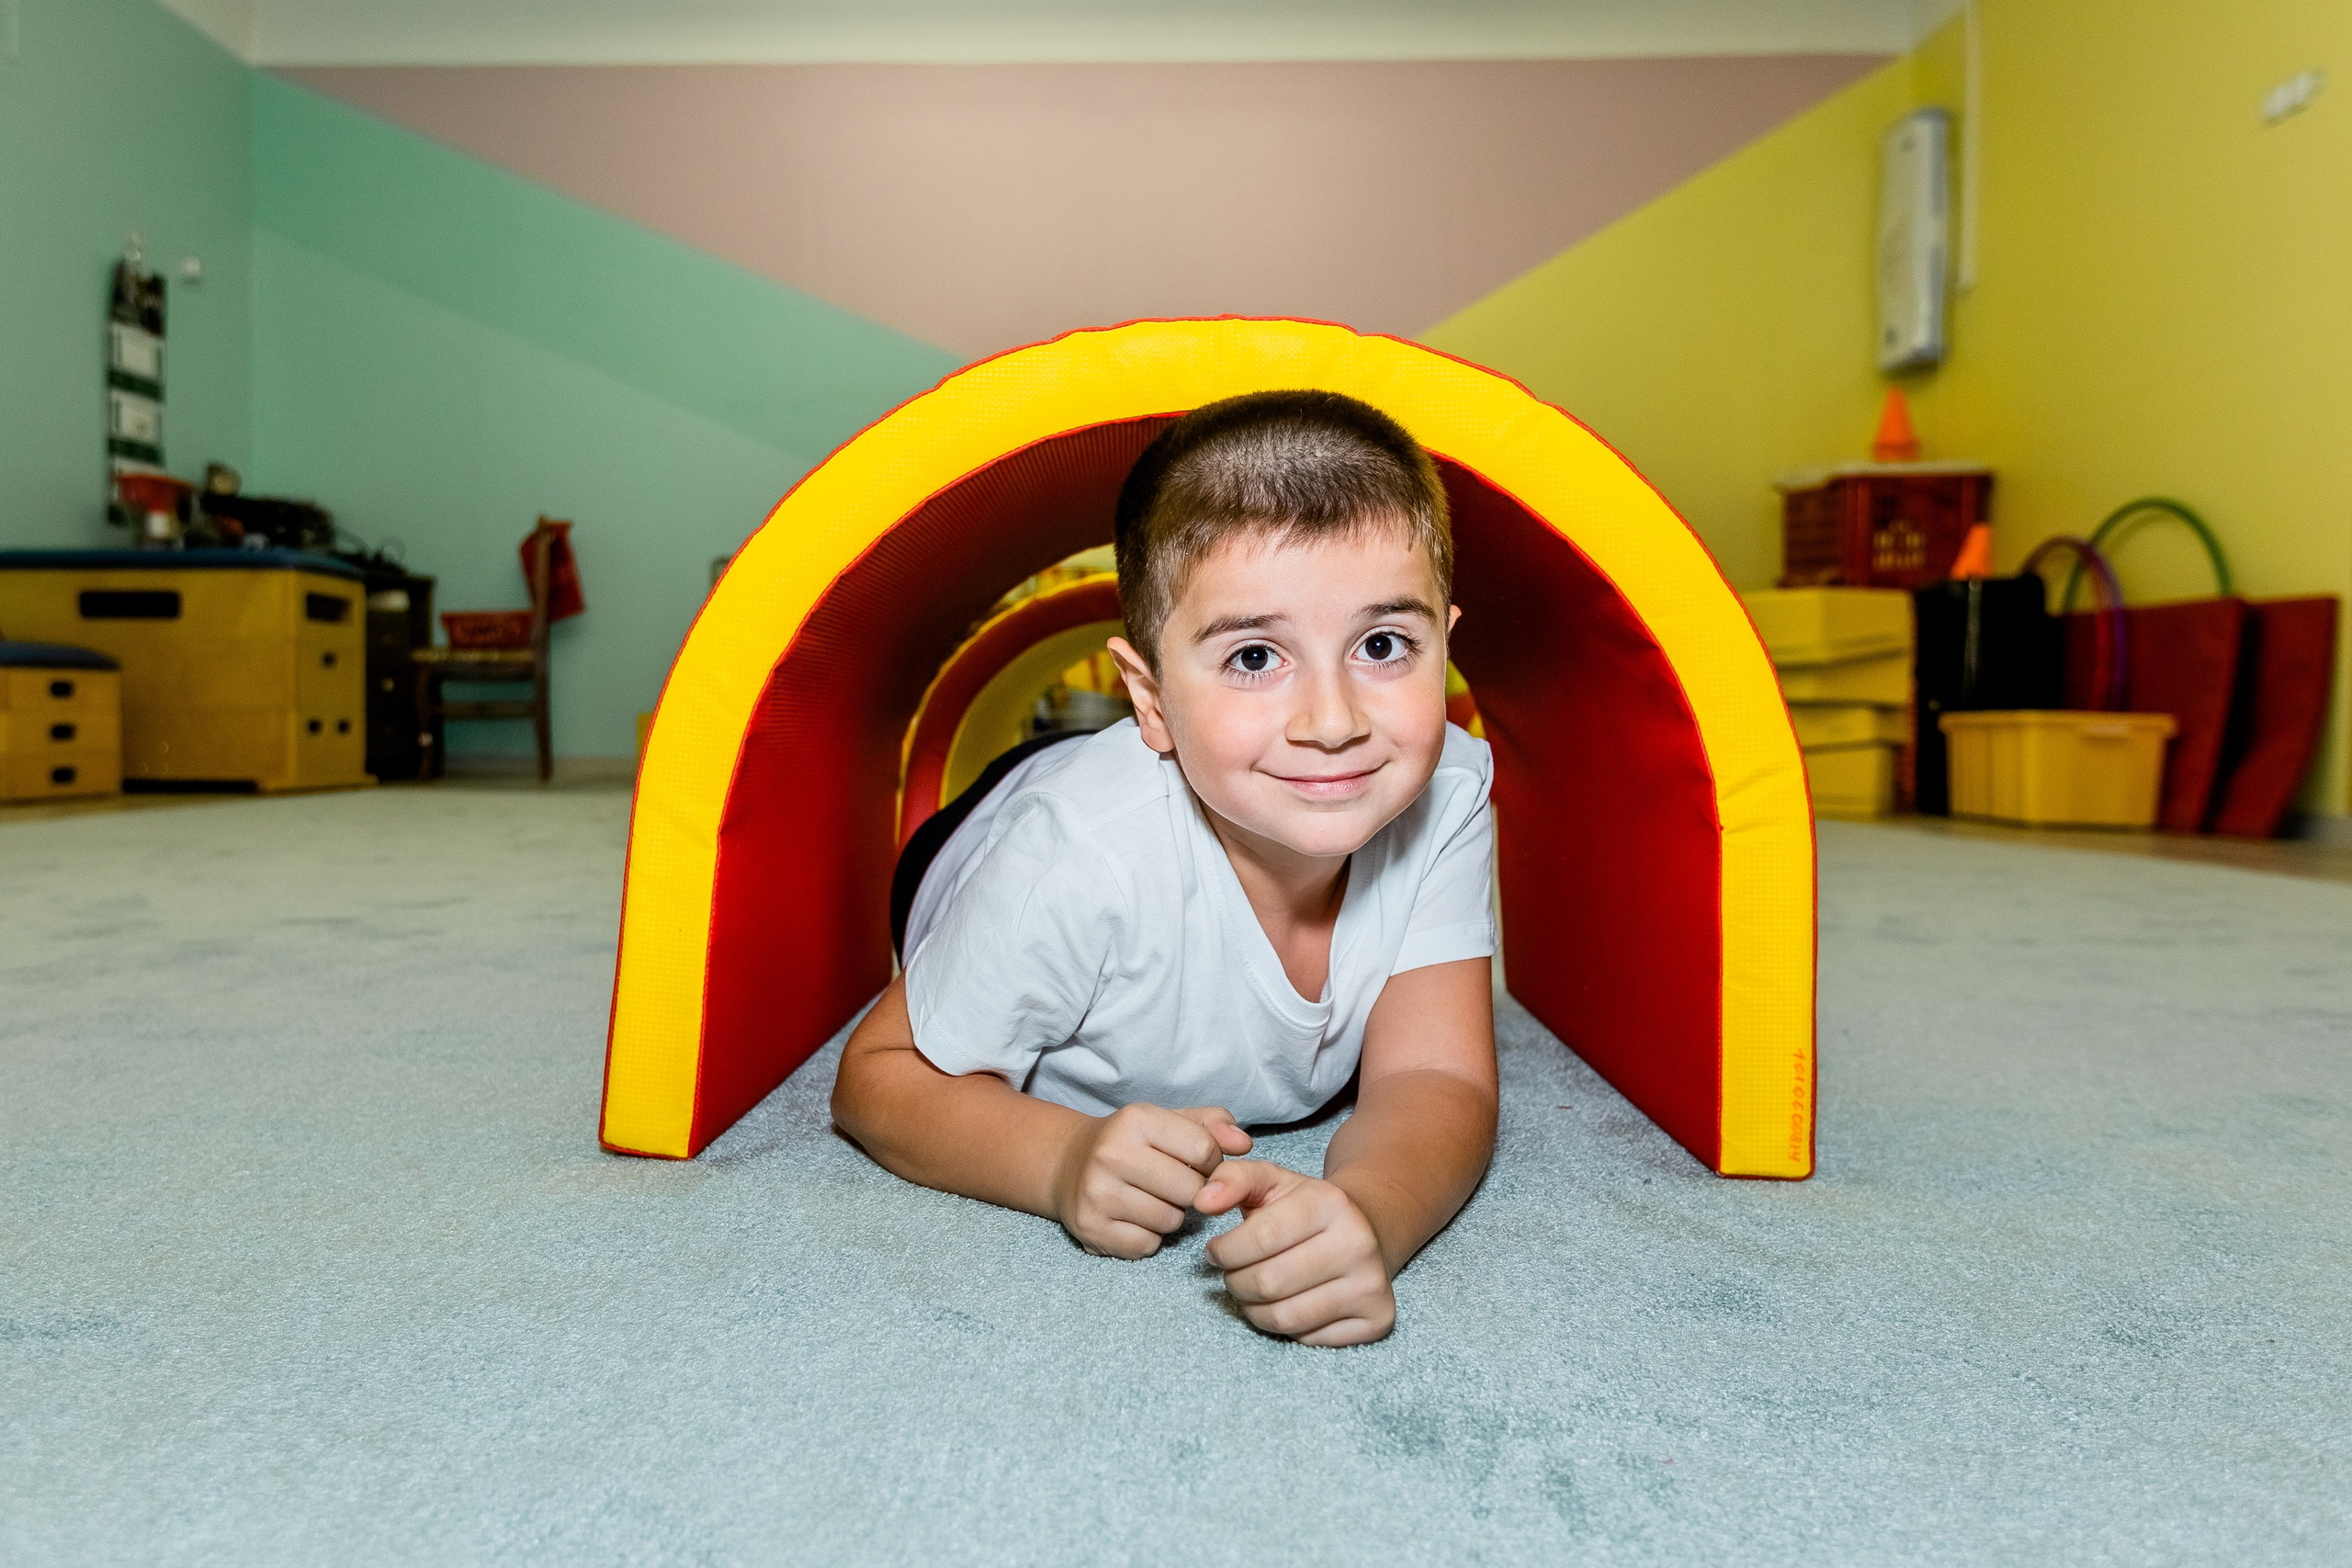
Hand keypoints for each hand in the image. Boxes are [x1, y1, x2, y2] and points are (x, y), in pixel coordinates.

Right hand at [1052, 1105, 1251, 1258]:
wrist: (1067, 1164)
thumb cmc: (1131, 1143)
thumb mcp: (1169, 1121)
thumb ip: (1213, 1126)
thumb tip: (1245, 1145)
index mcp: (1137, 1119)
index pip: (1205, 1151)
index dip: (1210, 1162)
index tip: (1193, 1163)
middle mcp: (1112, 1154)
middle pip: (1190, 1191)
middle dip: (1190, 1191)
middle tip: (1170, 1184)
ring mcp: (1098, 1193)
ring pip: (1171, 1222)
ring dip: (1170, 1216)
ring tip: (1150, 1198)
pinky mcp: (1091, 1228)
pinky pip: (1147, 1245)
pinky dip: (1148, 1237)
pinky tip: (1132, 1217)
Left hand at [1196, 1161, 1395, 1345]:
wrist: (1366, 1230)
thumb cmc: (1306, 1208)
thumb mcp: (1270, 1181)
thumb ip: (1231, 1178)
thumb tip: (1203, 1201)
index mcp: (1330, 1202)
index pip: (1260, 1238)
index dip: (1224, 1251)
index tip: (1215, 1252)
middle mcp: (1358, 1243)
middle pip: (1268, 1283)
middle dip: (1235, 1282)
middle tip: (1233, 1274)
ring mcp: (1372, 1284)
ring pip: (1285, 1318)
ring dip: (1253, 1309)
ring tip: (1252, 1290)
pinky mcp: (1377, 1318)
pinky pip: (1309, 1339)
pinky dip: (1286, 1327)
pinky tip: (1286, 1303)